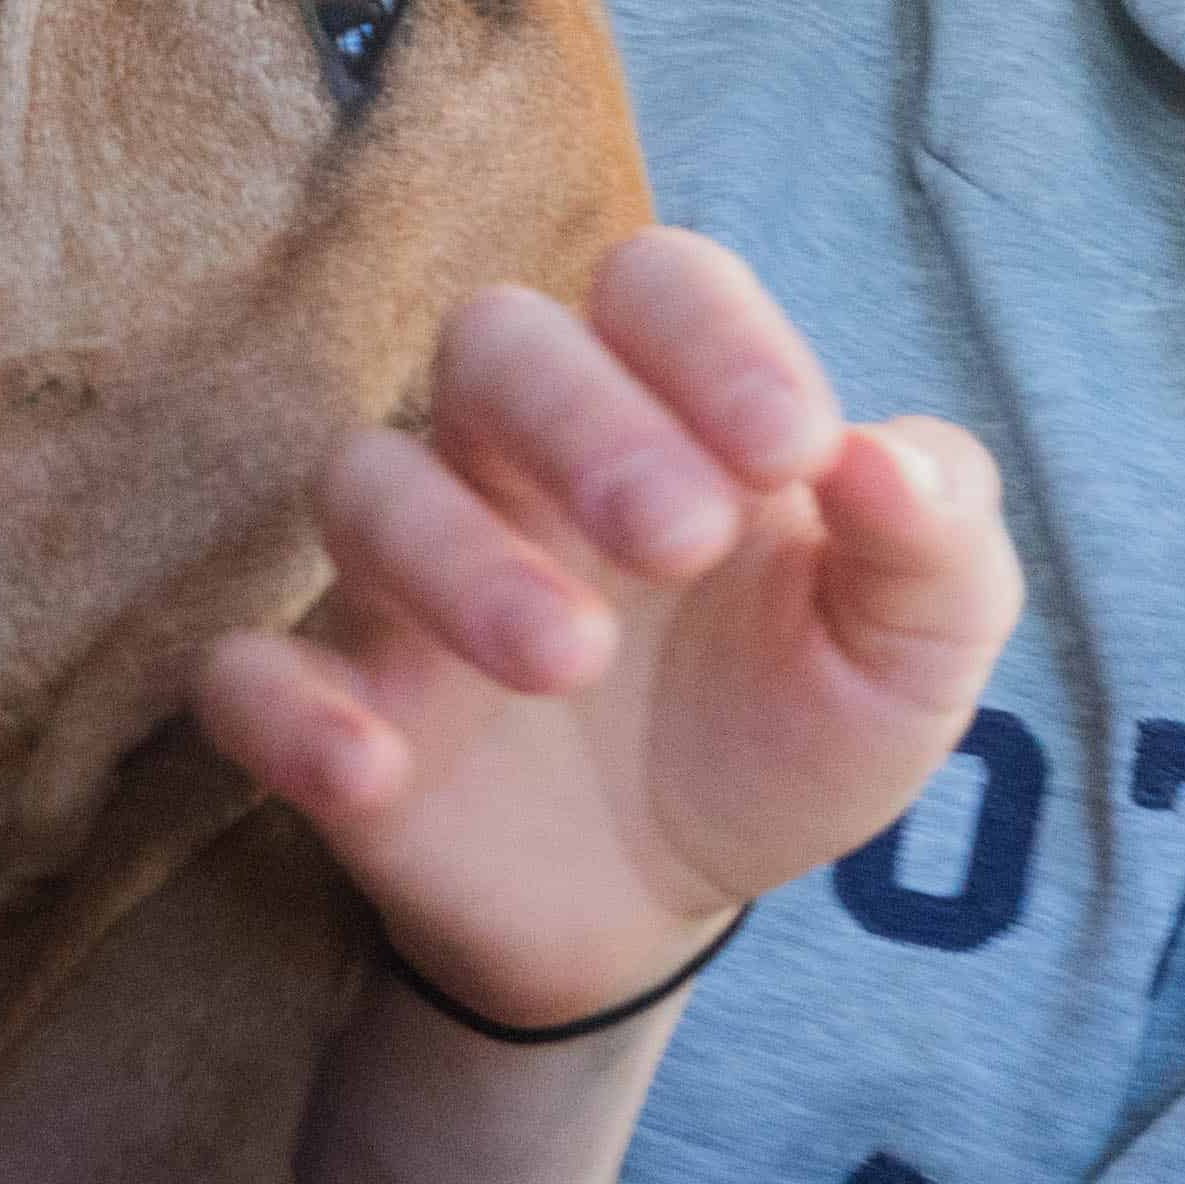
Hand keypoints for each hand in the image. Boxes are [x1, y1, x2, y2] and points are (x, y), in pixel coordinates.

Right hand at [195, 227, 1021, 1029]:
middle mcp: (521, 459)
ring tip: (567, 659)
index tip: (795, 453)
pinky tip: (370, 769)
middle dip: (581, 418)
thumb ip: (937, 542)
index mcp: (666, 407)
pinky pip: (247, 670)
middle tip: (679, 539)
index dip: (714, 339)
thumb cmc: (786, 726)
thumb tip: (883, 459)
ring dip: (457, 557)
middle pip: (492, 342)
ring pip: (365, 483)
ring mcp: (409, 577)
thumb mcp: (910, 653)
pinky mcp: (332, 704)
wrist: (668, 901)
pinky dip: (287, 708)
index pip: (655, 282)